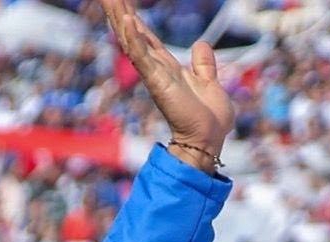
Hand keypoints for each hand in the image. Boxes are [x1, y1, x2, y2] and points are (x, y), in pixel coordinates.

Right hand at [100, 0, 234, 171]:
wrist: (209, 139)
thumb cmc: (209, 118)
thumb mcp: (209, 82)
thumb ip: (203, 64)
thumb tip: (201, 45)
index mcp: (167, 67)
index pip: (146, 37)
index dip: (135, 20)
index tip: (123, 4)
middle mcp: (156, 68)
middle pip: (133, 34)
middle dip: (120, 13)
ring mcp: (154, 74)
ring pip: (132, 41)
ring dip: (120, 19)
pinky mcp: (157, 82)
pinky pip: (141, 56)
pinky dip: (134, 38)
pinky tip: (126, 20)